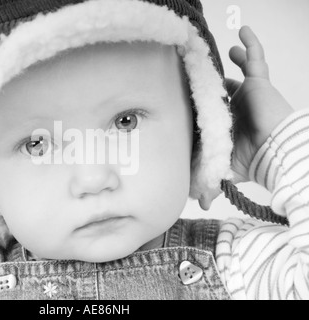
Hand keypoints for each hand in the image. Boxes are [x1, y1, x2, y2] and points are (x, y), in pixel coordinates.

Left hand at [199, 26, 293, 209]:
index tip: (187, 102)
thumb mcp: (224, 169)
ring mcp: (246, 94)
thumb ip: (209, 183)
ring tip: (221, 54)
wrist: (275, 151)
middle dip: (213, 85)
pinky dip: (249, 44)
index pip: (211, 113)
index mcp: (226, 126)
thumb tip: (199, 205)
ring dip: (230, 64)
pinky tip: (242, 31)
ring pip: (237, 74)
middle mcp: (235, 108)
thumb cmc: (253, 161)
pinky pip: (254, 58)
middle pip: (222, 92)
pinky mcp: (256, 82)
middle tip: (199, 76)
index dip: (202, 108)